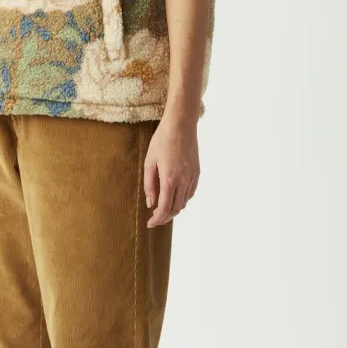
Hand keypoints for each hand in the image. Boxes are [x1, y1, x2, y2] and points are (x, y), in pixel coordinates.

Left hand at [143, 113, 199, 227]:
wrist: (181, 124)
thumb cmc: (162, 140)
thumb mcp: (149, 161)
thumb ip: (149, 184)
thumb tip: (150, 204)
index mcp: (169, 179)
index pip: (164, 208)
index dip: (157, 219)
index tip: (150, 223)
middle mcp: (183, 181)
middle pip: (175, 209)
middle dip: (165, 217)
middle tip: (155, 219)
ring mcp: (192, 177)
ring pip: (184, 202)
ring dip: (174, 209)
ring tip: (164, 209)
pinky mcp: (197, 172)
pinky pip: (191, 192)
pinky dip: (183, 199)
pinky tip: (176, 197)